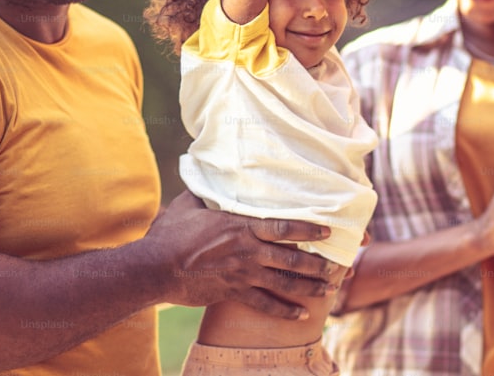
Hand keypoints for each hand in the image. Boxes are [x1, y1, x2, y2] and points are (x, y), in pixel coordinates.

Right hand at [146, 191, 338, 319]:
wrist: (154, 268)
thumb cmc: (169, 234)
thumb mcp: (188, 204)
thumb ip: (205, 193)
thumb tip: (209, 176)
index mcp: (240, 225)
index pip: (282, 225)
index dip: (308, 227)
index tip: (328, 230)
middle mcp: (248, 250)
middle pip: (292, 257)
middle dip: (318, 263)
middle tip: (339, 267)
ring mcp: (243, 273)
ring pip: (284, 281)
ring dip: (309, 286)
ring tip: (329, 290)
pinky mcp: (233, 293)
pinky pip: (265, 304)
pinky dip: (284, 311)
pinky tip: (301, 316)